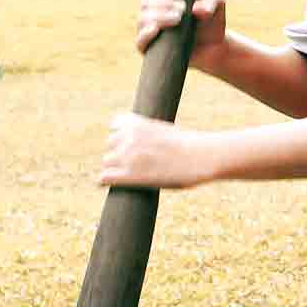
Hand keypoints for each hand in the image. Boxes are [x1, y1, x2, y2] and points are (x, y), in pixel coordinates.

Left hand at [99, 111, 220, 191]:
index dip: (121, 135)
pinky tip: (109, 184)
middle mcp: (130, 137)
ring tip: (129, 174)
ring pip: (107, 161)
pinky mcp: (131, 175)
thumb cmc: (189, 146)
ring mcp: (129, 156)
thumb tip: (141, 149)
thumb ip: (149, 135)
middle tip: (135, 163)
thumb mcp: (165, 131)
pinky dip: (105, 181)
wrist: (201, 156)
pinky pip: (105, 177)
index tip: (130, 144)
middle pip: (110, 144)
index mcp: (138, 123)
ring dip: (115, 167)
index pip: (115, 124)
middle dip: (119, 153)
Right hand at [136, 0, 226, 66]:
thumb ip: (212, 0)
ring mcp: (149, 31)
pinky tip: (156, 28)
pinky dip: (145, 34)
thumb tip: (196, 8)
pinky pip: (139, 42)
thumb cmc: (211, 22)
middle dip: (164, 2)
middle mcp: (152, 12)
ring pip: (143, 19)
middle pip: (146, 1)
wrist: (214, 49)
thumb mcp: (217, 5)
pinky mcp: (150, 50)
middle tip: (183, 8)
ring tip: (179, 18)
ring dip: (159, 16)